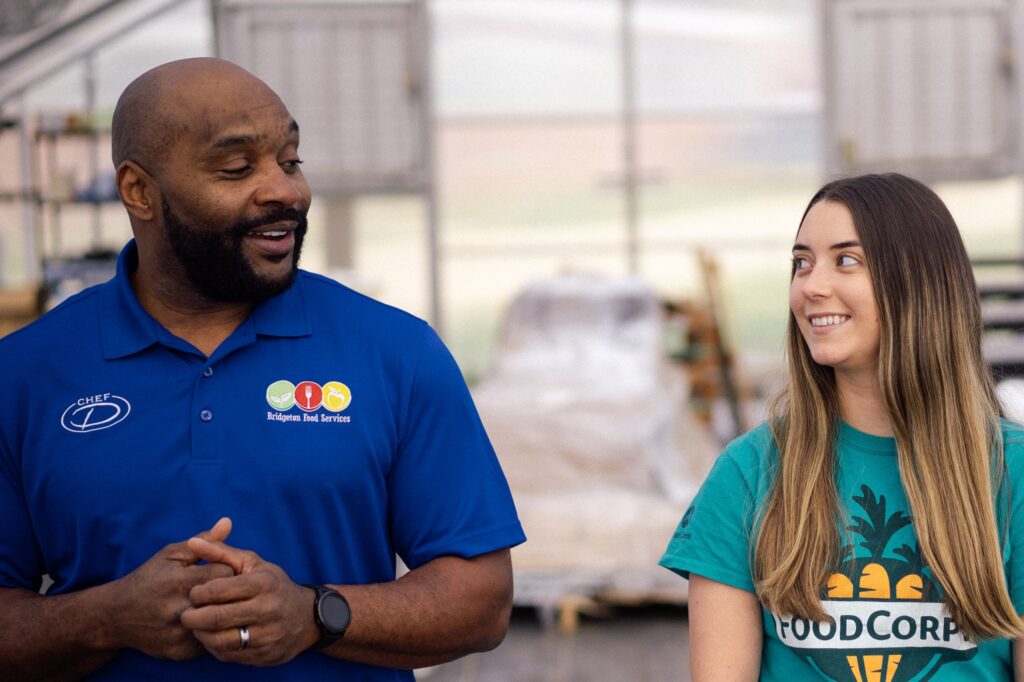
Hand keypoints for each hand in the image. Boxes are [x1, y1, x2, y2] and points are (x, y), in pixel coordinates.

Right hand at [107, 518, 234, 659]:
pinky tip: (203, 622)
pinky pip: (209, 641)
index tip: (221, 571)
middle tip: (220, 589)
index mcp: (179, 581)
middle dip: (225, 592)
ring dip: (219, 612)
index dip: (226, 569)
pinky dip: (210, 631)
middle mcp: (179, 608)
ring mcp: (179, 632)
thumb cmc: (149, 579)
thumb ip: (203, 541)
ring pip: (218, 621)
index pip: (226, 572)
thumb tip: (228, 522)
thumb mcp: (171, 555)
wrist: (116, 616)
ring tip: (213, 604)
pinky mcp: (179, 651)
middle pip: (224, 598)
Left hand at [180, 538, 318, 665]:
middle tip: (185, 615)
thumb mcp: (251, 563)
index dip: (198, 593)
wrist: (305, 617)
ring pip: (221, 641)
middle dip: (193, 617)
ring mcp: (268, 634)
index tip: (192, 594)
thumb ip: (220, 552)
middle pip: (217, 618)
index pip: (219, 590)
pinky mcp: (264, 654)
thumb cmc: (271, 585)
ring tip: (197, 627)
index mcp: (264, 583)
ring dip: (201, 635)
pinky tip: (212, 637)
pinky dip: (214, 647)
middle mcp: (268, 609)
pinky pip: (229, 655)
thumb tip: (193, 542)